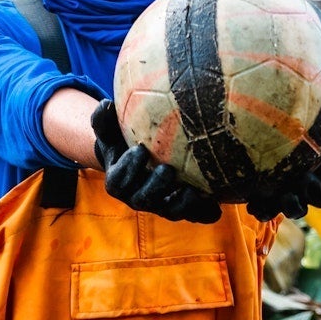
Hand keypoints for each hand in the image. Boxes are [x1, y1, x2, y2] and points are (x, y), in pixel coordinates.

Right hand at [91, 99, 221, 223]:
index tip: (140, 150)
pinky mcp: (183, 209)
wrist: (142, 160)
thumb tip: (105, 104)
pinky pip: (195, 215)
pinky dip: (205, 212)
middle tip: (167, 170)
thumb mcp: (110, 131)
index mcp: (119, 183)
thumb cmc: (123, 141)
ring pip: (170, 212)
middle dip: (155, 187)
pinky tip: (217, 203)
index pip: (118, 182)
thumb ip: (103, 120)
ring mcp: (161, 206)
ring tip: (193, 190)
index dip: (128, 169)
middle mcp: (138, 198)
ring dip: (182, 204)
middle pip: (144, 201)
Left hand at [245, 103, 320, 222]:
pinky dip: (265, 210)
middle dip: (316, 189)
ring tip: (285, 193)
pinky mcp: (268, 200)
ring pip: (298, 211)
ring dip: (294, 205)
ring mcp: (291, 196)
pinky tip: (258, 203)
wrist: (265, 133)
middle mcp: (312, 188)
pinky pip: (268, 213)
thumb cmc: (303, 130)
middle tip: (305, 175)